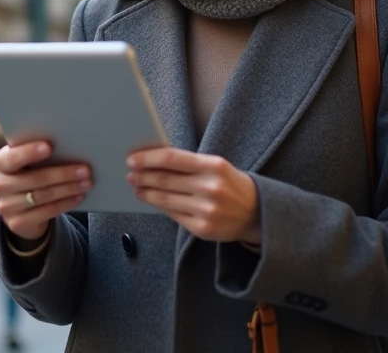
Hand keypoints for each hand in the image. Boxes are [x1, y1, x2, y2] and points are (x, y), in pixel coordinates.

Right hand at [0, 141, 92, 241]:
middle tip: (85, 169)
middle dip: (62, 174)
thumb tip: (65, 144)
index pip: (11, 157)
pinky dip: (65, 203)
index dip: (29, 152)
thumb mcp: (24, 161)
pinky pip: (45, 212)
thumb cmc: (26, 172)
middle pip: (34, 179)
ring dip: (68, 189)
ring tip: (86, 182)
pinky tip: (78, 196)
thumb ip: (33, 153)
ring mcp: (5, 206)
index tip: (49, 147)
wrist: (19, 206)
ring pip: (42, 196)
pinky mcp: (16, 223)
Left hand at [127, 148, 259, 244]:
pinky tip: (150, 199)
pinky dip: (159, 206)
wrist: (257, 214)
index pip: (172, 159)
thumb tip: (154, 160)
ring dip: (146, 192)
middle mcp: (210, 188)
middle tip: (130, 173)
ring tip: (136, 186)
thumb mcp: (216, 166)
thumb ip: (189, 163)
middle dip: (142, 176)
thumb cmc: (231, 184)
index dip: (148, 158)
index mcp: (214, 166)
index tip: (132, 159)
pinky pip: (173, 215)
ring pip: (165, 199)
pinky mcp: (203, 228)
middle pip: (165, 180)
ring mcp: (206, 210)